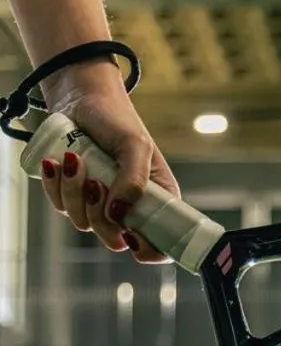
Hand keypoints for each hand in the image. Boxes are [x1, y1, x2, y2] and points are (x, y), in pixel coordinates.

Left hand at [39, 62, 179, 264]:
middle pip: (115, 240)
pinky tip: (56, 161)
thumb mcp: (135, 144)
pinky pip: (62, 207)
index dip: (147, 249)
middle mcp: (129, 208)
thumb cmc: (117, 118)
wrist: (81, 96)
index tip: (130, 233)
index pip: (160, 244)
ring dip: (74, 192)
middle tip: (96, 183)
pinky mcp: (74, 195)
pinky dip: (55, 185)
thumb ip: (134, 180)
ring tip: (75, 158)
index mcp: (156, 201)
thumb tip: (118, 216)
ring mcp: (100, 204)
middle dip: (99, 216)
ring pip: (84, 224)